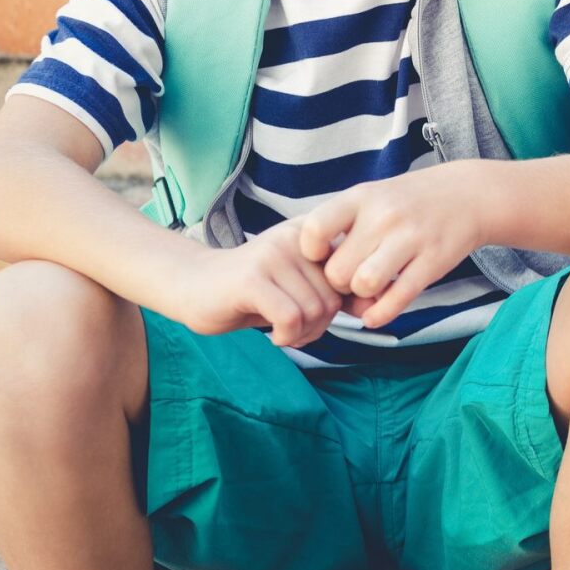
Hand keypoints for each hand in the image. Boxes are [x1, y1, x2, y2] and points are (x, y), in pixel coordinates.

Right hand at [176, 218, 343, 347]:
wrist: (194, 285)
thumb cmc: (255, 291)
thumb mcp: (301, 286)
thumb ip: (336, 292)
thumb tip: (375, 308)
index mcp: (314, 233)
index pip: (353, 274)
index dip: (343, 305)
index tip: (319, 316)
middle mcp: (297, 237)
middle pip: (334, 297)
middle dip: (320, 325)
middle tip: (296, 330)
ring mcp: (273, 255)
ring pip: (315, 310)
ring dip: (303, 334)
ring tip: (284, 332)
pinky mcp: (252, 279)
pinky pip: (290, 318)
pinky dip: (287, 336)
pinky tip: (273, 335)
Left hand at [296, 164, 487, 329]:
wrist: (468, 195)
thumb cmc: (406, 202)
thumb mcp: (370, 197)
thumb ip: (339, 227)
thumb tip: (309, 271)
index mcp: (362, 197)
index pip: (315, 229)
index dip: (311, 252)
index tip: (322, 255)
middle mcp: (385, 215)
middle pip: (338, 270)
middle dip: (339, 283)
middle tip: (350, 277)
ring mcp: (412, 237)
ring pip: (365, 284)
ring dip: (362, 296)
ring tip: (368, 288)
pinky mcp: (434, 261)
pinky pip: (398, 298)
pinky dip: (381, 314)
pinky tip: (376, 312)